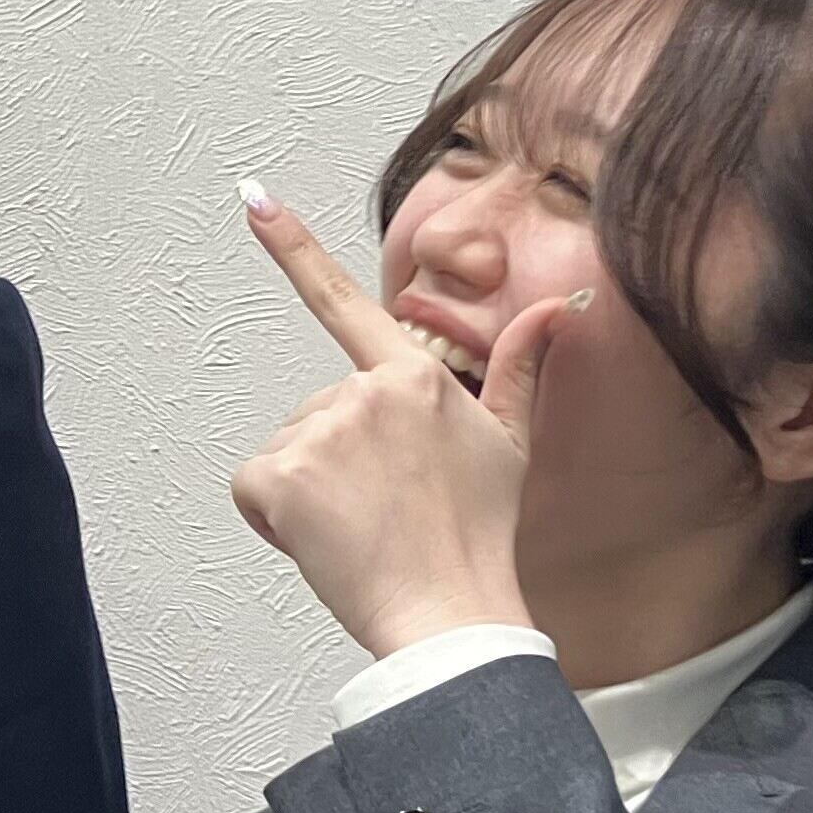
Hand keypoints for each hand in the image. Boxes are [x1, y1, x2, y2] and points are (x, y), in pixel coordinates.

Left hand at [228, 187, 561, 659]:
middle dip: (337, 460)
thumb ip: (521, 367)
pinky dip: (274, 519)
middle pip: (317, 413)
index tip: (254, 200)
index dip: (294, 247)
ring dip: (309, 492)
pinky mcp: (284, 476)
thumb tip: (559, 309)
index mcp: (415, 376)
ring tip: (363, 529)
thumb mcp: (511, 443)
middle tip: (384, 510)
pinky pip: (254, 489)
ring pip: (287, 452)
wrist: (455, 613)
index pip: (344, 303)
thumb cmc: (480, 537)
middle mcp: (365, 392)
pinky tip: (323, 541)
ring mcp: (322, 431)